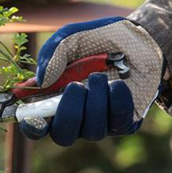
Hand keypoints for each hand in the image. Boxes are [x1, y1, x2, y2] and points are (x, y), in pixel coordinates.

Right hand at [19, 17, 163, 145]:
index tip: (33, 116)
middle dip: (69, 112)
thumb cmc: (98, 38)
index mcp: (52, 101)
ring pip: (92, 130)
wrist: (139, 37)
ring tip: (99, 75)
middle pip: (63, 136)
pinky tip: (118, 83)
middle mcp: (74, 117)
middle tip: (75, 86)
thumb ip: (51, 54)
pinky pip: (117, 122)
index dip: (32, 127)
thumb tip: (41, 81)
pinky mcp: (124, 123)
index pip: (37, 127)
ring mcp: (99, 123)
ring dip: (95, 101)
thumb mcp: (70, 37)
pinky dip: (116, 101)